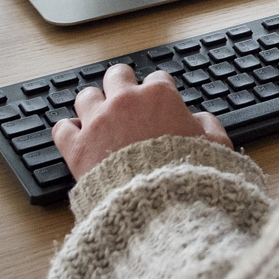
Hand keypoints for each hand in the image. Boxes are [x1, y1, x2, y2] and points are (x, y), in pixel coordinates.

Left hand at [52, 64, 231, 179]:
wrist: (158, 204)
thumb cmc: (188, 174)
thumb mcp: (216, 147)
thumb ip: (209, 126)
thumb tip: (201, 120)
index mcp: (159, 96)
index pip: (157, 79)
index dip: (160, 93)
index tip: (160, 105)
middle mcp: (125, 102)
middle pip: (116, 75)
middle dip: (121, 85)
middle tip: (125, 100)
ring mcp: (97, 122)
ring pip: (85, 96)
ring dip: (92, 105)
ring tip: (98, 118)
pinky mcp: (77, 147)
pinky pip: (62, 128)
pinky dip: (68, 132)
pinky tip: (76, 139)